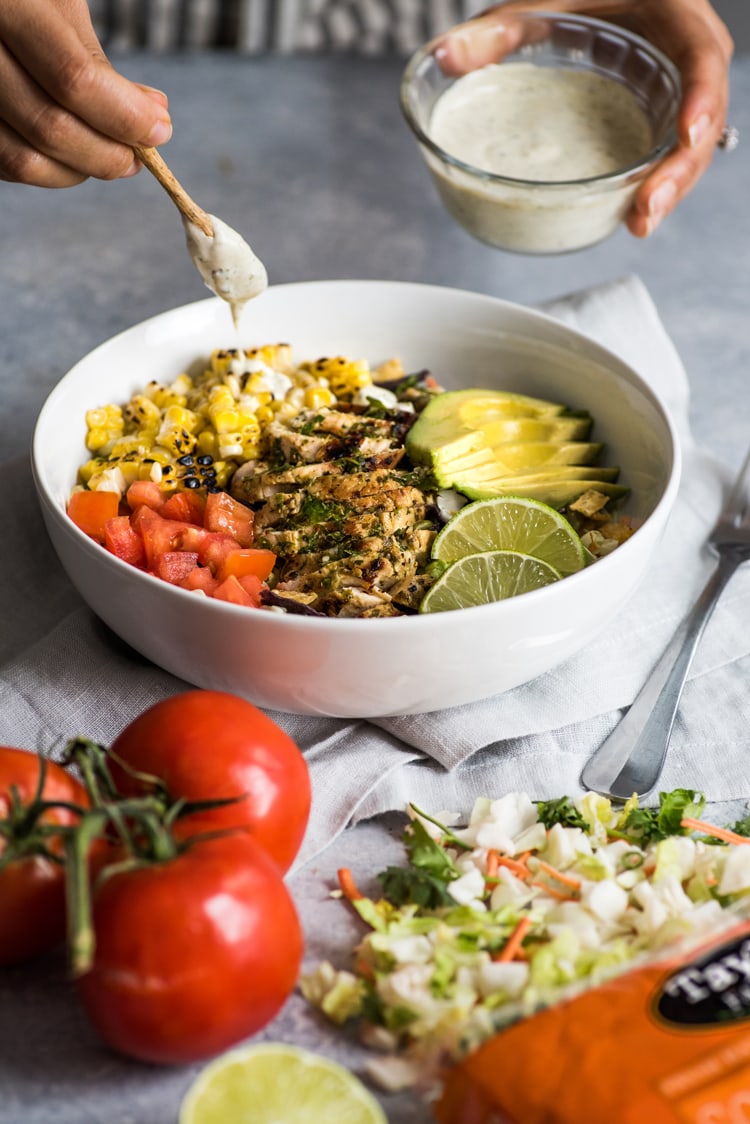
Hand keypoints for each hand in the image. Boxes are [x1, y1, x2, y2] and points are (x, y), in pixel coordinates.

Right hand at [0, 0, 171, 186]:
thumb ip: (101, 66)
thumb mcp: (61, 9)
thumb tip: (154, 122)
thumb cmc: (27, 1)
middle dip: (108, 154)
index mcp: (8, 5)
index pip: (73, 78)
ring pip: (27, 161)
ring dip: (82, 171)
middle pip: (50, 127)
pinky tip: (76, 154)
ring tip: (110, 155)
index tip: (159, 130)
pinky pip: (10, 167)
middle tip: (139, 155)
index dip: (125, 115)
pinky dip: (53, 171)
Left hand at [436, 0, 733, 236]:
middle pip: (702, 118)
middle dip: (678, 170)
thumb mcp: (538, 0)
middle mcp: (681, 56)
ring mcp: (673, 90)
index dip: (701, 99)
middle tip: (645, 210)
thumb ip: (495, 31)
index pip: (704, 57)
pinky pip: (668, 149)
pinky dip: (654, 180)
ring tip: (638, 222)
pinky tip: (633, 212)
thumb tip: (444, 56)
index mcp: (673, 13)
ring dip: (667, 188)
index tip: (684, 136)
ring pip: (690, 144)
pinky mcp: (656, 114)